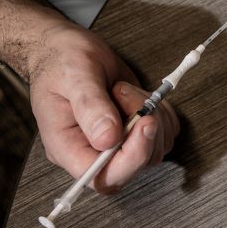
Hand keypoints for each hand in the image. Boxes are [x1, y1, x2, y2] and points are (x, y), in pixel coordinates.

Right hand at [25, 21, 178, 193]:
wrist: (68, 50)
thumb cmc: (62, 62)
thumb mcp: (73, 77)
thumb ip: (90, 107)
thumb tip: (108, 139)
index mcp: (67, 148)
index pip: (102, 177)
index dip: (130, 160)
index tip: (145, 125)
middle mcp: (93, 151)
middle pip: (134, 166)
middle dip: (146, 130)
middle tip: (133, 97)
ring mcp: (117, 143)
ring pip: (155, 148)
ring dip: (154, 117)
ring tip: (126, 91)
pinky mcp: (135, 131)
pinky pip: (164, 133)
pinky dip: (162, 112)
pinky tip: (141, 95)